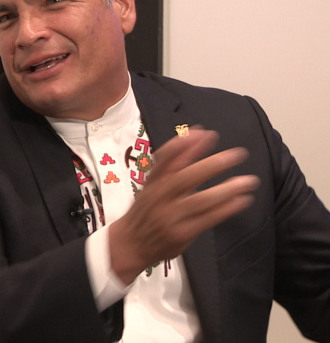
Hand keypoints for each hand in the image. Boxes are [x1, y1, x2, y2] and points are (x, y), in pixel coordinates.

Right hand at [108, 128, 259, 283]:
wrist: (129, 244)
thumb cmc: (144, 211)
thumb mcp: (150, 187)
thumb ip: (169, 166)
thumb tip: (191, 137)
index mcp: (151, 184)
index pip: (164, 160)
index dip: (182, 146)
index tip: (204, 133)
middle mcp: (159, 198)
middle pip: (185, 179)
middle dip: (211, 165)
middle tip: (236, 155)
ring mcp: (170, 217)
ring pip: (200, 201)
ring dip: (226, 190)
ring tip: (248, 181)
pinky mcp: (181, 234)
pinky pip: (206, 220)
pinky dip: (225, 209)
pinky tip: (241, 200)